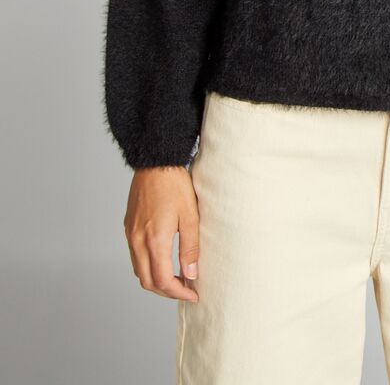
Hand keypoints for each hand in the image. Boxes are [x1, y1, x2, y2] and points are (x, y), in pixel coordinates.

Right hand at [123, 166, 200, 301]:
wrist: (156, 163)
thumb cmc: (175, 185)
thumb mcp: (190, 216)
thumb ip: (190, 248)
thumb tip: (192, 274)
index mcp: (154, 240)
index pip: (162, 280)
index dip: (178, 292)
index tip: (193, 294)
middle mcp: (138, 241)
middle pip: (147, 281)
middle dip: (166, 291)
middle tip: (186, 290)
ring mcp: (130, 234)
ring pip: (139, 270)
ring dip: (156, 280)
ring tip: (176, 277)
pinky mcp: (128, 226)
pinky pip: (135, 256)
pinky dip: (148, 265)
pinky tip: (162, 260)